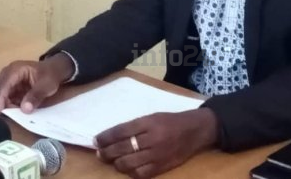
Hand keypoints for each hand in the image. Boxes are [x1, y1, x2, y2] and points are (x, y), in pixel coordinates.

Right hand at [0, 54, 73, 113]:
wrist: (54, 71)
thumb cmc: (50, 75)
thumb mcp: (47, 85)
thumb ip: (36, 96)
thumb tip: (24, 109)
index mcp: (15, 69)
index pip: (3, 84)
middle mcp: (7, 74)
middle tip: (7, 116)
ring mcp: (7, 82)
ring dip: (2, 106)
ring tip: (13, 114)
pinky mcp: (9, 89)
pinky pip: (2, 100)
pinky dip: (6, 106)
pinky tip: (14, 111)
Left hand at [95, 108, 217, 177]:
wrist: (194, 131)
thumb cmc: (170, 121)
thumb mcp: (152, 117)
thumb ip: (134, 126)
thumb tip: (113, 137)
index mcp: (148, 122)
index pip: (121, 131)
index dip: (106, 137)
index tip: (96, 140)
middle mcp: (152, 138)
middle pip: (122, 148)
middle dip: (107, 152)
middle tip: (99, 153)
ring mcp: (157, 154)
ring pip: (129, 163)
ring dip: (116, 163)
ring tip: (112, 161)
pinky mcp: (162, 167)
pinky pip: (141, 174)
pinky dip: (131, 172)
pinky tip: (127, 168)